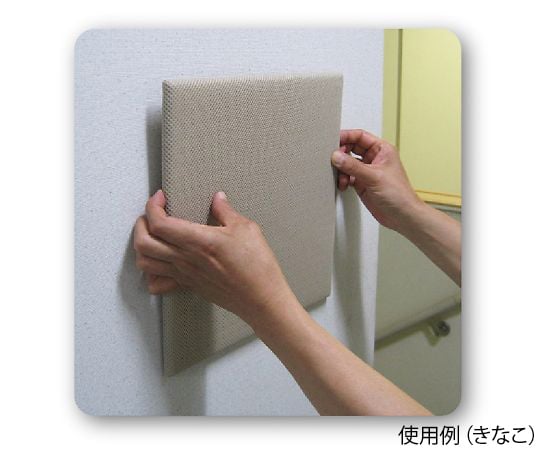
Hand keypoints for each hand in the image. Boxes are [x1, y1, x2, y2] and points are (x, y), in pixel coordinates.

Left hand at [133, 190, 295, 323]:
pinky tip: (162, 261)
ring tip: (153, 234)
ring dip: (142, 246)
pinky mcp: (188, 286)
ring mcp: (184, 275)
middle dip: (141, 224)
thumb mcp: (246, 228)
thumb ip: (226, 211)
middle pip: (143, 242)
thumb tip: (217, 198)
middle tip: (152, 213)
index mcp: (198, 241)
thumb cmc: (257, 265)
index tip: (161, 197)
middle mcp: (186, 259)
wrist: (261, 298)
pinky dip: (151, 273)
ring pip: (145, 263)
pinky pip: (157, 284)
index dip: (153, 206)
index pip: (159, 223)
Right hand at [331, 129, 423, 231]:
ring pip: (347, 163)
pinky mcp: (362, 183)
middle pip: (351, 149)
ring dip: (341, 169)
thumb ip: (353, 166)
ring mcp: (367, 171)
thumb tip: (337, 156)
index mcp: (382, 150)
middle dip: (341, 154)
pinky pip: (347, 176)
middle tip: (334, 160)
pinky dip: (342, 179)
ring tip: (342, 177)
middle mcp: (374, 159)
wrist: (402, 216)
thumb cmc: (399, 195)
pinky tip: (344, 185)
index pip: (360, 136)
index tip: (334, 140)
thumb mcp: (374, 176)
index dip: (346, 136)